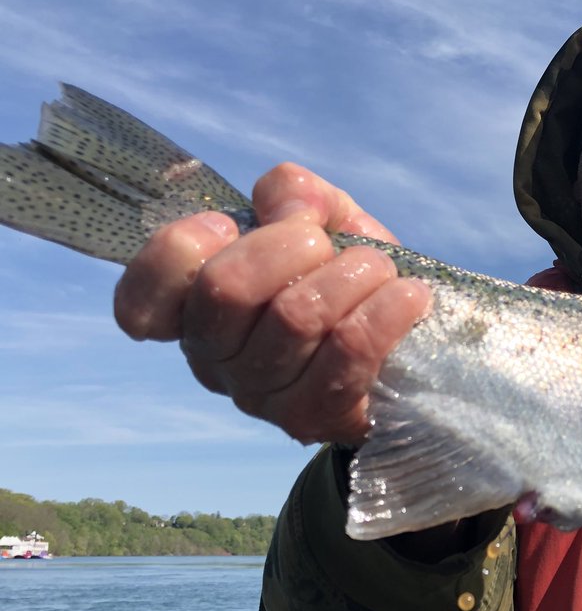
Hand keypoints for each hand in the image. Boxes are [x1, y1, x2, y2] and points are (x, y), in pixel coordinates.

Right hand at [113, 163, 430, 444]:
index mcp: (194, 313)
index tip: (229, 225)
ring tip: (378, 268)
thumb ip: (294, 193)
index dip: (183, 247)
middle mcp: (216, 360)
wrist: (410, 350)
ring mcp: (263, 397)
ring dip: (350, 274)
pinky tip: (407, 295)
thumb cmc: (348, 278)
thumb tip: (292, 206)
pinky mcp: (317, 418)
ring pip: (295, 318)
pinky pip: (348, 352)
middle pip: (226, 288)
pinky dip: (385, 311)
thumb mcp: (322, 219)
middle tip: (325, 243)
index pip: (141, 300)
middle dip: (288, 245)